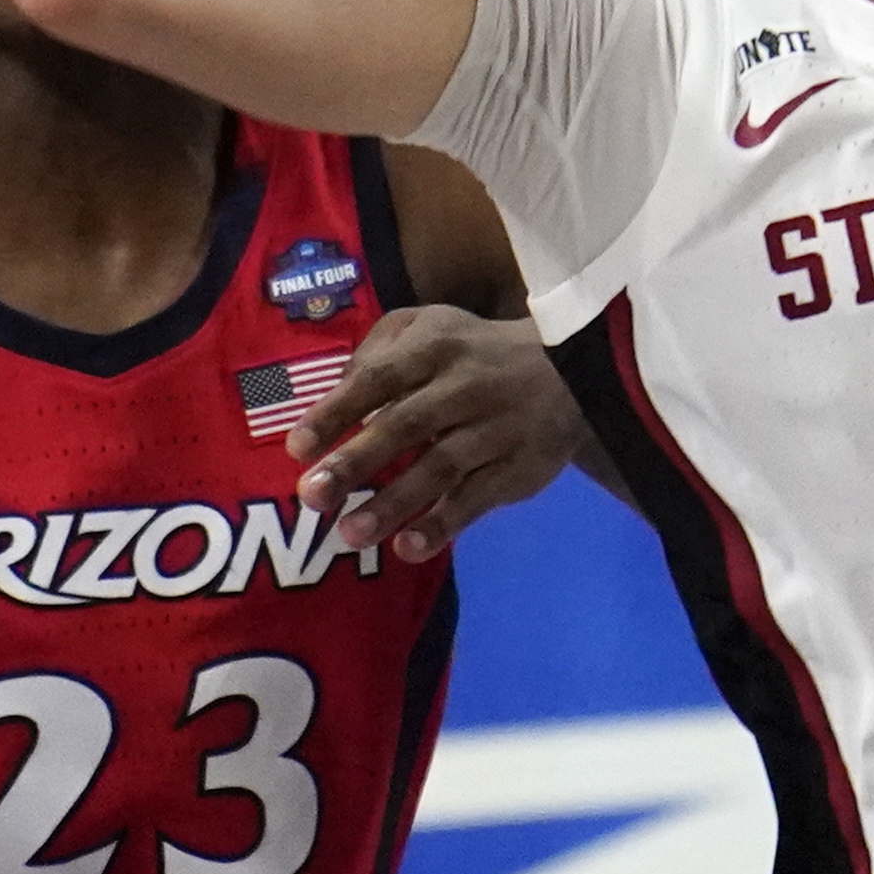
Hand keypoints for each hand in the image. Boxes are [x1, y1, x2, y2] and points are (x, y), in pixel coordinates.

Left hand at [285, 308, 589, 562]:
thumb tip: (336, 391)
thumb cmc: (475, 352)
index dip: (337, 412)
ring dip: (394, 504)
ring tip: (349, 534)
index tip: (297, 447)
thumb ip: (379, 350)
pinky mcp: (521, 468)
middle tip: (312, 497)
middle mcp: (466, 386)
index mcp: (436, 347)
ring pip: (440, 469)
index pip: (379, 378)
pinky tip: (408, 549)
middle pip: (405, 425)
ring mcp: (498, 429)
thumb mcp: (430, 325)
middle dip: (356, 462)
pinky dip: (443, 525)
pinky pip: (478, 500)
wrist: (576, 367)